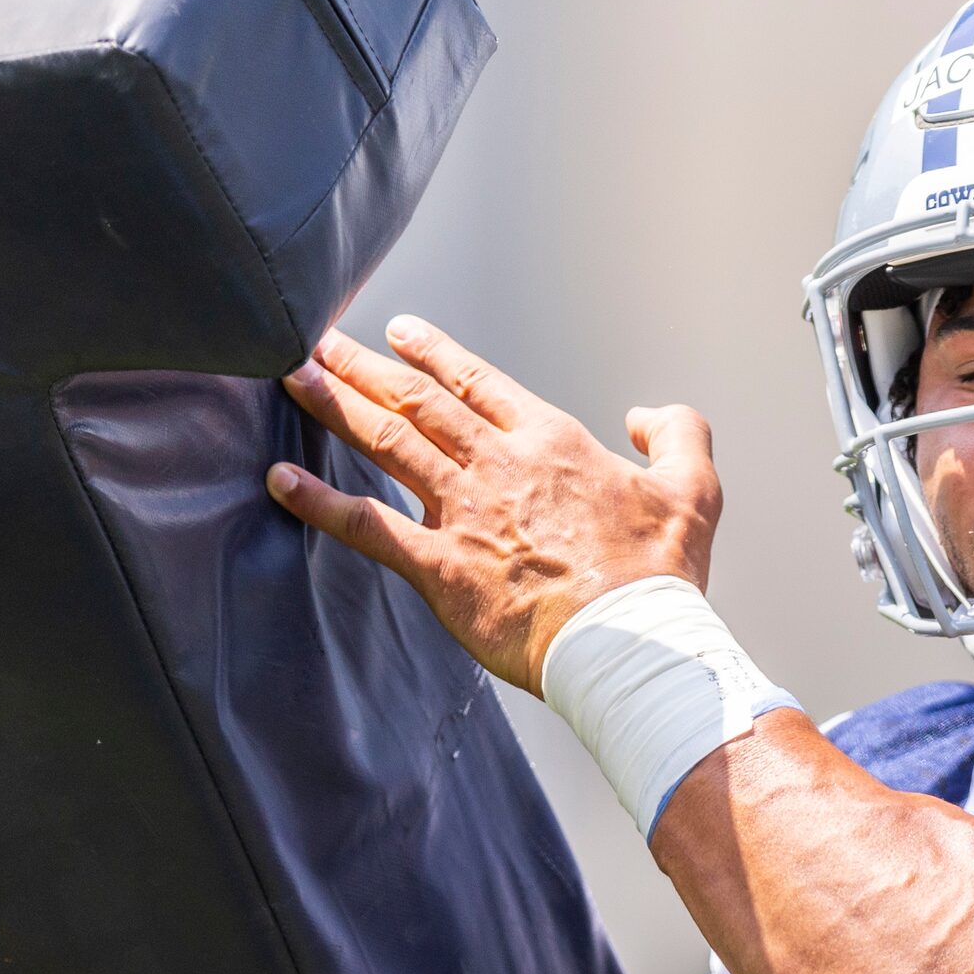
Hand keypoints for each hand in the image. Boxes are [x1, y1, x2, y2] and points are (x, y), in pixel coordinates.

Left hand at [267, 317, 723, 691]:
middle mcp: (497, 465)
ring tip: (293, 378)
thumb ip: (678, 434)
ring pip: (386, 442)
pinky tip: (279, 480)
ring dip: (335, 405)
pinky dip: (318, 500)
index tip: (398, 333)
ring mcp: (463, 513)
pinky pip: (366, 526)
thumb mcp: (694, 489)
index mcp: (550, 442)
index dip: (434, 352)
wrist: (630, 641)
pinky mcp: (440, 568)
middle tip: (316, 340)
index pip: (479, 382)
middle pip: (418, 400)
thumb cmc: (660, 574)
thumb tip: (647, 413)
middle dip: (362, 365)